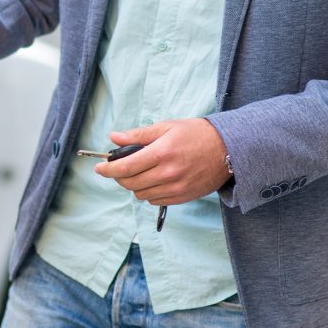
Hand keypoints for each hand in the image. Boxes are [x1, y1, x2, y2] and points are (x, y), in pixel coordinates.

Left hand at [93, 118, 230, 205]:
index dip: (108, 169)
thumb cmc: (196, 134)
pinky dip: (149, 193)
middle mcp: (168, 173)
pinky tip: (153, 181)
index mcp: (162, 153)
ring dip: (134, 186)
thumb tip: (114, 137)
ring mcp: (176, 187)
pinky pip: (156, 201)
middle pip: (130, 184)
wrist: (228, 148)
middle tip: (119, 169)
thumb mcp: (166, 127)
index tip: (99, 168)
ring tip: (139, 173)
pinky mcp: (183, 196)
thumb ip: (138, 135)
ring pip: (141, 195)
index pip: (125, 167)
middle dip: (119, 177)